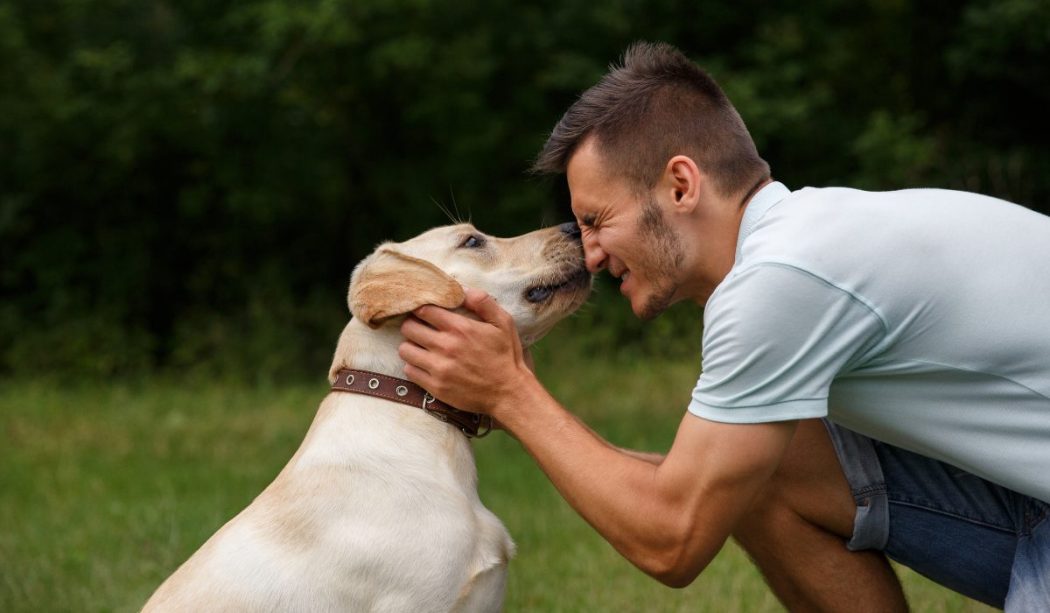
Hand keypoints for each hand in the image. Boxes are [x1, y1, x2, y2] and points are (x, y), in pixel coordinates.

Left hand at [398, 288, 533, 414]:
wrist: (509, 393)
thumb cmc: (506, 356)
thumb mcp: (504, 322)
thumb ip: (483, 302)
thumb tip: (461, 289)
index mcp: (460, 328)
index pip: (424, 310)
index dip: (421, 309)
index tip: (424, 312)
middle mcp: (446, 346)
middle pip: (409, 328)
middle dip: (412, 325)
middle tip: (420, 328)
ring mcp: (439, 368)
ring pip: (405, 350)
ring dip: (411, 345)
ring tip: (420, 347)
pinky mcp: (435, 386)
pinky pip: (409, 371)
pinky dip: (413, 366)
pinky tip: (424, 364)